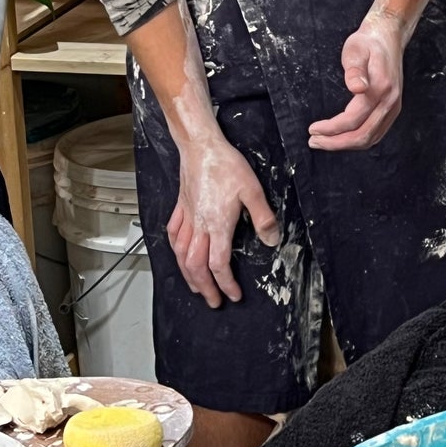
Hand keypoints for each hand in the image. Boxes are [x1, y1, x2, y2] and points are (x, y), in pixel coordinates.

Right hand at [168, 137, 278, 308]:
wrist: (201, 146)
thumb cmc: (226, 165)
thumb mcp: (253, 190)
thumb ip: (263, 218)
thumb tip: (272, 241)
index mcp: (217, 225)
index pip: (218, 264)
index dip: (225, 284)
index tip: (233, 294)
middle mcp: (198, 225)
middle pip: (196, 266)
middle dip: (205, 288)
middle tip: (213, 301)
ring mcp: (186, 217)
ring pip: (181, 254)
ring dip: (188, 275)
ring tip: (196, 287)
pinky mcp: (180, 207)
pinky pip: (173, 234)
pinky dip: (175, 250)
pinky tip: (179, 255)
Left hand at [308, 11, 404, 151]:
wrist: (388, 37)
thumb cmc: (367, 43)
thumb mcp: (355, 50)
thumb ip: (355, 70)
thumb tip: (357, 88)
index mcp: (381, 89)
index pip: (353, 119)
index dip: (332, 128)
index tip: (313, 129)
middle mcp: (390, 102)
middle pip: (362, 135)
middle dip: (336, 143)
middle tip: (314, 141)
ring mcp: (393, 108)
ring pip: (370, 138)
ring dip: (346, 144)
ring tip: (324, 142)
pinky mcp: (392, 109)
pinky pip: (376, 133)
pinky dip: (358, 140)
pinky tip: (343, 138)